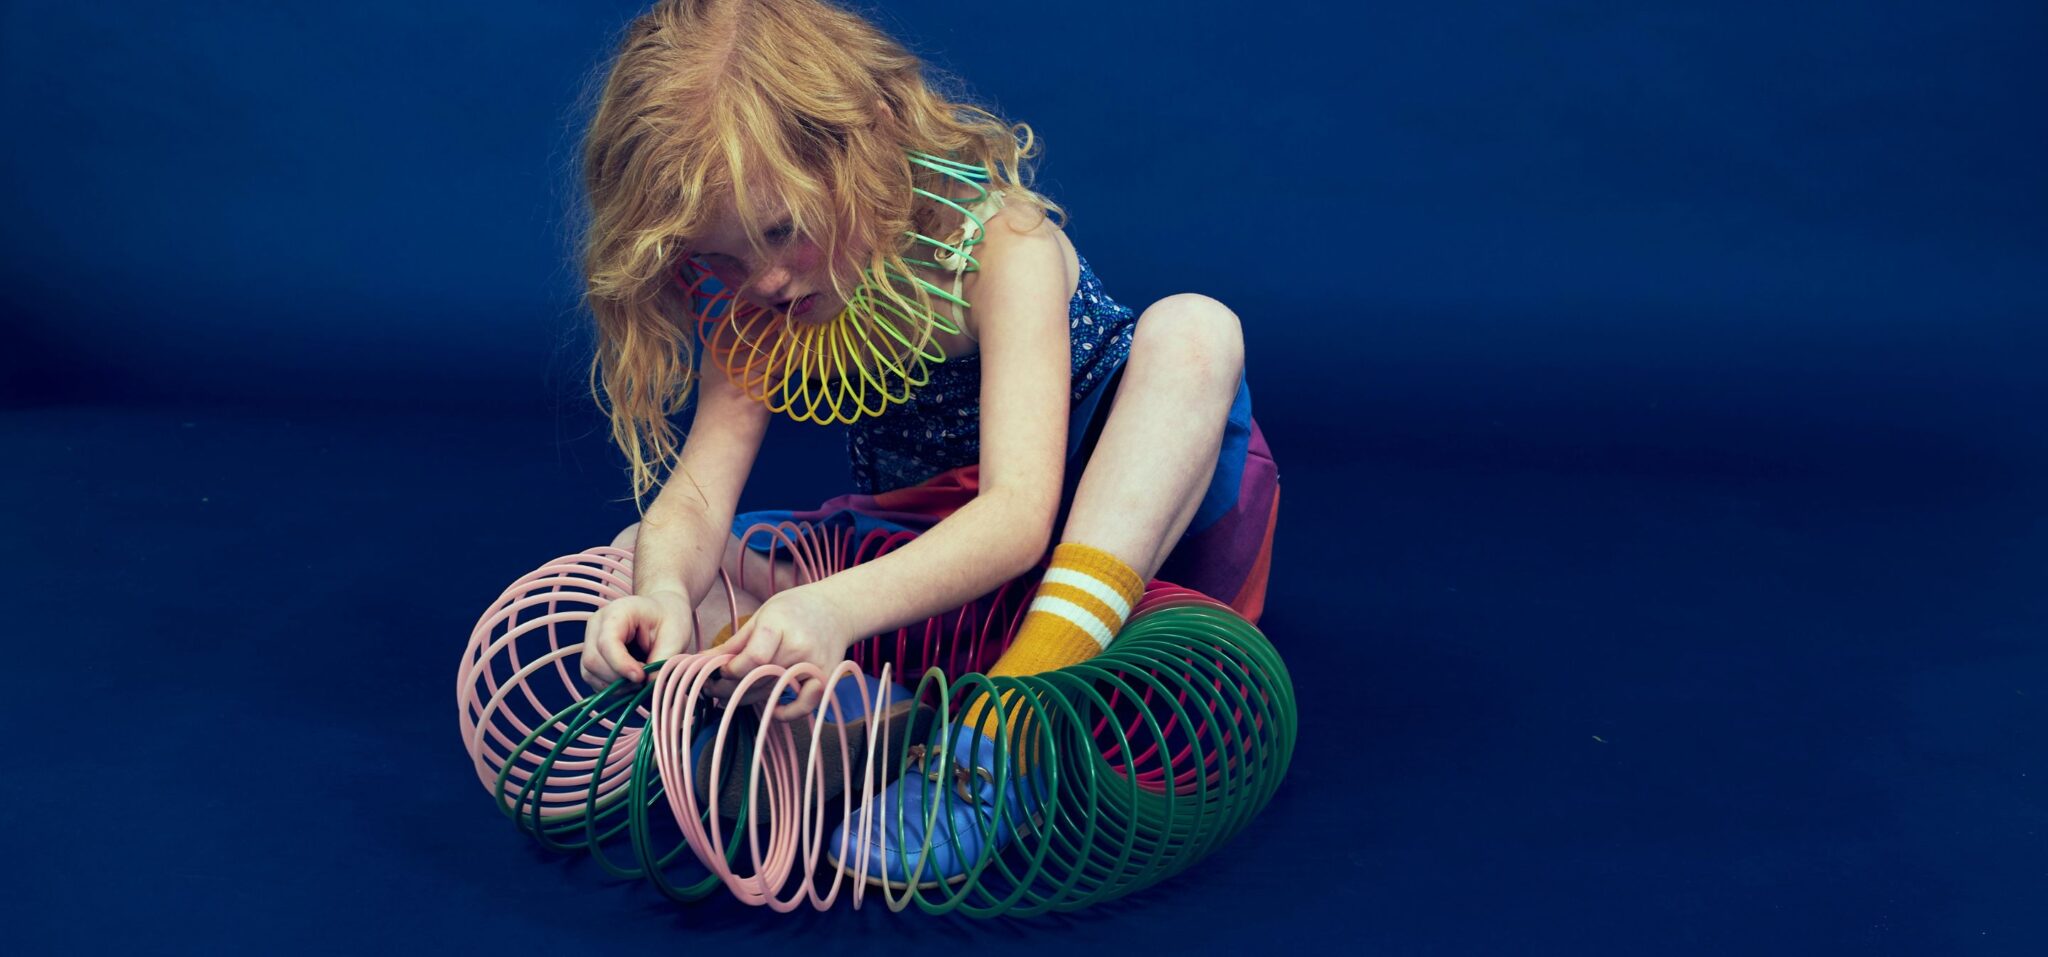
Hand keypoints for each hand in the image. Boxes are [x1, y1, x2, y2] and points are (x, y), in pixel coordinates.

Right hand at [580, 591, 696, 690]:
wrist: (664, 614)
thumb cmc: (670, 620)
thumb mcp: (675, 637)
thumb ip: (661, 660)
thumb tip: (647, 685)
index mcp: (617, 612)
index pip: (606, 642)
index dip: (621, 664)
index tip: (641, 678)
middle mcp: (597, 626)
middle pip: (593, 660)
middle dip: (619, 679)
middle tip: (645, 681)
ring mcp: (591, 642)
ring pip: (590, 673)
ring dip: (616, 686)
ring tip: (641, 682)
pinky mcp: (593, 659)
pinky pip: (594, 680)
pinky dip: (613, 689)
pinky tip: (632, 684)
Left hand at [711, 585, 854, 720]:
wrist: (836, 609)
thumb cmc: (793, 608)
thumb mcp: (761, 616)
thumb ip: (733, 643)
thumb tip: (700, 663)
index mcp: (780, 626)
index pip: (753, 659)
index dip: (730, 670)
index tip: (718, 671)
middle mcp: (799, 648)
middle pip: (757, 680)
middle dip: (728, 688)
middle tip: (712, 689)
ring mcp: (814, 666)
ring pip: (771, 694)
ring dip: (745, 699)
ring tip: (727, 696)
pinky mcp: (825, 679)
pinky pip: (803, 706)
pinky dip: (786, 713)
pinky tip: (770, 710)